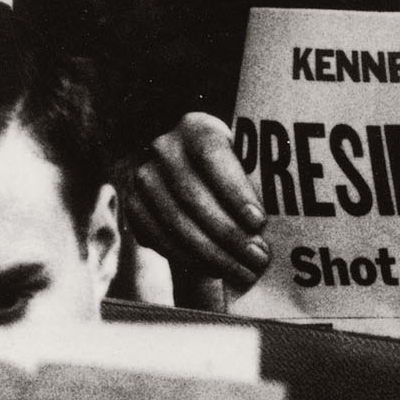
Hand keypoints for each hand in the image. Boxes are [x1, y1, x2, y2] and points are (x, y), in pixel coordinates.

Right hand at [117, 113, 267, 303]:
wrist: (185, 171)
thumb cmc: (229, 170)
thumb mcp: (241, 160)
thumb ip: (253, 181)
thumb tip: (265, 227)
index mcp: (196, 128)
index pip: (212, 157)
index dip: (234, 191)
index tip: (258, 222)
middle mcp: (164, 149)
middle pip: (194, 197)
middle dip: (230, 234)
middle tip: (258, 258)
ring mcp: (144, 178)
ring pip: (177, 223)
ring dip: (213, 254)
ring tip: (243, 271)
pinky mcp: (134, 207)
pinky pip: (160, 239)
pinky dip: (190, 259)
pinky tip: (216, 269)